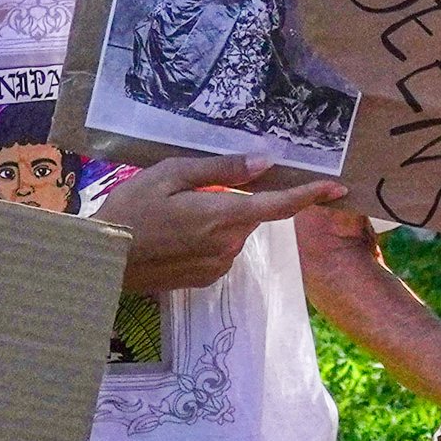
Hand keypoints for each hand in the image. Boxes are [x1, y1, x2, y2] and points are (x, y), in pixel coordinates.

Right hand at [97, 152, 344, 291]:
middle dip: (236, 199)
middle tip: (194, 190)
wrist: (103, 261)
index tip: (337, 187)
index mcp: (222, 215)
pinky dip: (208, 238)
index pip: (278, 205)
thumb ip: (220, 169)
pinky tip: (176, 235)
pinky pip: (220, 250)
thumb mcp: (170, 174)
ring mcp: (218, 265)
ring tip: (176, 214)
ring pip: (234, 232)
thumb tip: (264, 162)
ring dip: (218, 219)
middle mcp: (228, 245)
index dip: (310, 195)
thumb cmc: (130, 210)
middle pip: (251, 215)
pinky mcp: (206, 278)